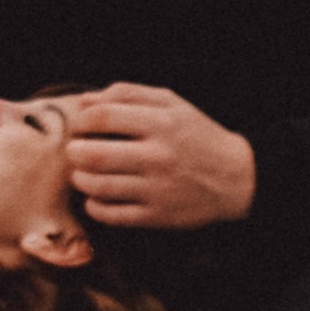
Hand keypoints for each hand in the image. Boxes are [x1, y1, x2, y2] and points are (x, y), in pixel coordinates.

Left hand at [64, 85, 255, 229]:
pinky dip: (96, 207)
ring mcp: (158, 189)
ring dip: (81, 180)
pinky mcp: (159, 216)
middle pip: (97, 155)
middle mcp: (158, 157)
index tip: (81, 124)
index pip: (103, 117)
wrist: (236, 177)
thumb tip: (85, 100)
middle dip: (75, 152)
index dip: (82, 120)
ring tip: (80, 173)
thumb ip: (127, 94)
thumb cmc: (196, 134)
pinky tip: (94, 198)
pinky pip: (115, 215)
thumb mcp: (170, 102)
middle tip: (73, 150)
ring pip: (102, 187)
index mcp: (160, 123)